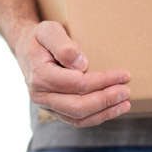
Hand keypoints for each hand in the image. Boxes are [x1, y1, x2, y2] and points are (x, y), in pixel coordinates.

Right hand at [14, 21, 130, 127]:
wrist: (26, 49)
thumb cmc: (40, 38)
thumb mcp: (49, 31)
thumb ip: (63, 46)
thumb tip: (82, 65)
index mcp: (40, 76)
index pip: (76, 84)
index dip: (103, 81)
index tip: (124, 75)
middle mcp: (40, 95)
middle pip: (77, 106)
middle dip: (105, 100)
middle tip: (126, 91)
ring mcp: (46, 105)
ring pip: (77, 118)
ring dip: (103, 113)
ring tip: (124, 104)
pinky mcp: (53, 110)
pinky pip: (75, 120)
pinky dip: (95, 117)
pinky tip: (111, 110)